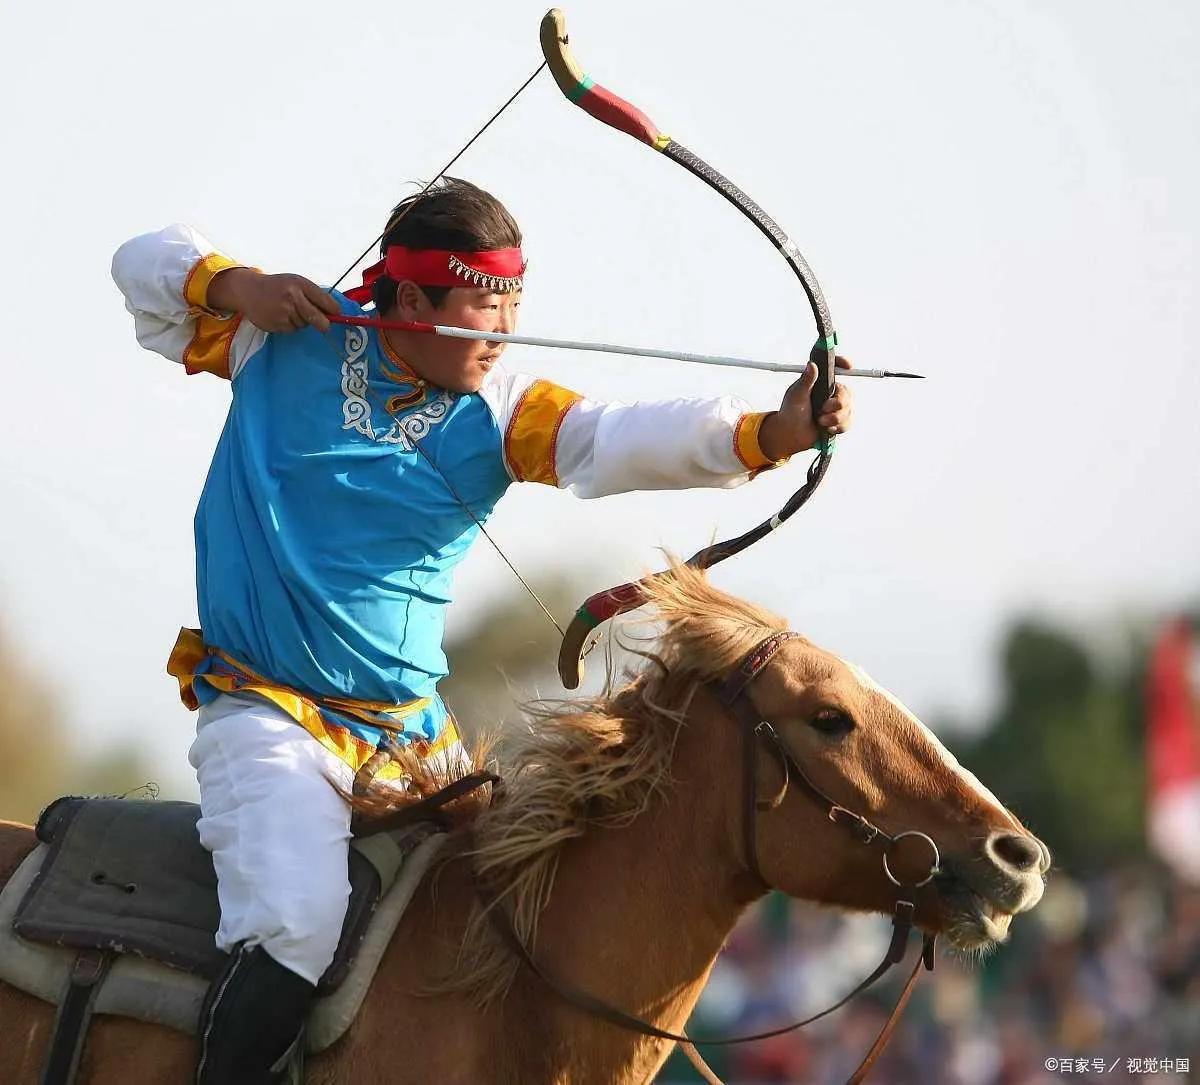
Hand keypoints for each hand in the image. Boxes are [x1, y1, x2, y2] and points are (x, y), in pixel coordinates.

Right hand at [208, 268, 341, 332]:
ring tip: (288, 310)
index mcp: (300, 284)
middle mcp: (292, 297)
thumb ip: (313, 295)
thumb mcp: (295, 282)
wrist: (248, 290)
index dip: (334, 311)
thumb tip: (335, 312)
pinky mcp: (276, 324)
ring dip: (301, 322)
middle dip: (324, 324)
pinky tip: (280, 316)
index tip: (337, 314)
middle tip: (324, 326)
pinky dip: (289, 326)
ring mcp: (283, 312)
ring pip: (304, 325)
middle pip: (317, 318)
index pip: (325, 301)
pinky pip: (291, 330)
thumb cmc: (278, 286)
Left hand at [758, 356, 854, 460]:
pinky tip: (827, 428)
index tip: (848, 366)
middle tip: (823, 409)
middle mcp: (830, 392)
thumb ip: (806, 380)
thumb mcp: (797, 395)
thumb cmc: (791, 412)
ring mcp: (836, 407)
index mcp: (820, 382)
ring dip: (834, 418)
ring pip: (848, 409)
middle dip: (836, 404)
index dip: (843, 363)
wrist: (791, 434)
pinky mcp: (839, 420)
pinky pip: (848, 422)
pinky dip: (838, 427)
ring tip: (820, 421)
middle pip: (846, 392)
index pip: (834, 367)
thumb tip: (811, 364)